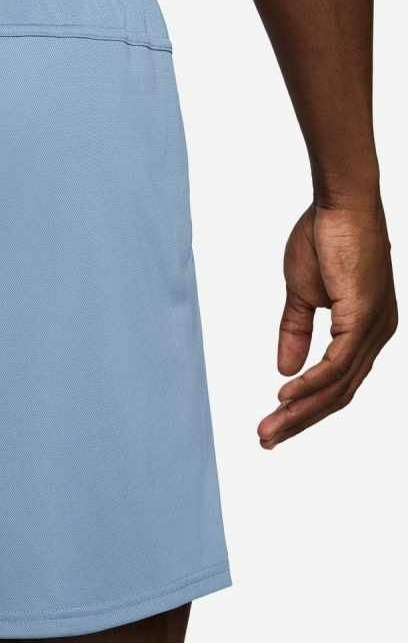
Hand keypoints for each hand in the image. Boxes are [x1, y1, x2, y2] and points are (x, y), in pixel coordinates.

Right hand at [258, 202, 396, 448]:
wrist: (340, 203)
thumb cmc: (324, 238)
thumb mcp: (303, 294)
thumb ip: (295, 331)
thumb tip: (284, 371)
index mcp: (365, 330)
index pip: (336, 382)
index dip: (304, 407)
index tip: (273, 423)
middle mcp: (377, 336)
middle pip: (337, 394)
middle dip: (299, 421)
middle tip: (266, 440)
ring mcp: (375, 329)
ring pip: (336, 386)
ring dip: (300, 411)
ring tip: (268, 429)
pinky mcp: (365, 318)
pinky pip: (337, 364)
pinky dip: (311, 385)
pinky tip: (286, 396)